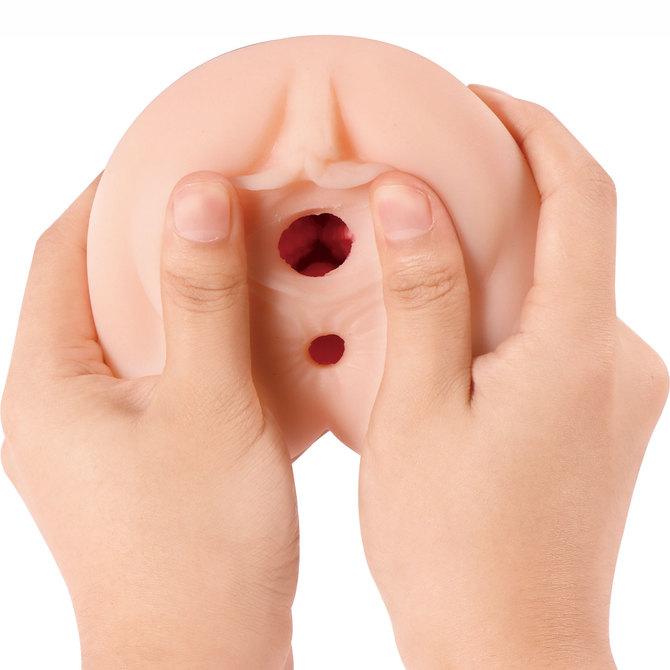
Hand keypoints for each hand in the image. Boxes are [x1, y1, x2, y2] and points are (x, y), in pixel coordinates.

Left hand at [1, 173, 297, 668]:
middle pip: (96, 286)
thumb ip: (201, 295)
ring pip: (135, 330)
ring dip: (182, 288)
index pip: (62, 250)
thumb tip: (197, 193)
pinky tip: (249, 329)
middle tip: (218, 199)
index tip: (169, 153)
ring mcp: (96, 433)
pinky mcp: (135, 456)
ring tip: (241, 253)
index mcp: (49, 381)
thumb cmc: (199, 543)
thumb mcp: (208, 404)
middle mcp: (57, 402)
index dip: (112, 193)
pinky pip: (163, 370)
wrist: (201, 654)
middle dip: (152, 237)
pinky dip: (200, 337)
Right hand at [360, 88, 667, 668]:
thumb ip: (424, 297)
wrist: (508, 648)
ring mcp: (619, 392)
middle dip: (511, 188)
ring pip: (564, 287)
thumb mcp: (418, 411)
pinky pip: (561, 331)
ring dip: (505, 253)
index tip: (481, 99)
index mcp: (579, 349)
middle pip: (576, 236)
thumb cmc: (452, 547)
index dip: (536, 130)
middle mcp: (621, 360)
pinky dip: (512, 305)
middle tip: (433, 168)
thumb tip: (412, 193)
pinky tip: (454, 322)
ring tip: (427, 244)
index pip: (582, 195)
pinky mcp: (602, 417)